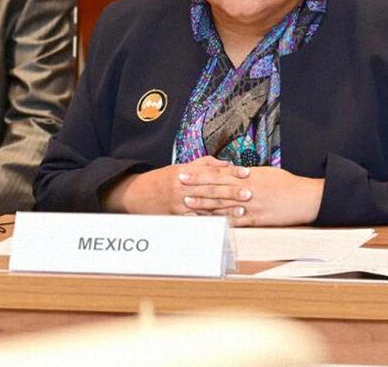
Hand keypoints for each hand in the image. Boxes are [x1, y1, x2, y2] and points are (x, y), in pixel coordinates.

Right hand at [102, 156, 242, 214]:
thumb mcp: (181, 166)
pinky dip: (211, 222)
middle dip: (231, 191)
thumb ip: (205, 164)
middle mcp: (183, 187)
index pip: (212, 171)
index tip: (245, 173)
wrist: (138, 194)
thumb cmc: (162, 179)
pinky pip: (197, 220)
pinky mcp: (178, 217)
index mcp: (185, 172)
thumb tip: (227, 163)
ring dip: (225, 208)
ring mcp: (180, 203)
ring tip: (242, 209)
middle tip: (249, 192)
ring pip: (206, 206)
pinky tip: (223, 223)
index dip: (230, 172)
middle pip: (211, 189)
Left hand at [181, 166, 323, 225]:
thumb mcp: (266, 173)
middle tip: (179, 185)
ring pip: (222, 205)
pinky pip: (237, 222)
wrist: (305, 197)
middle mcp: (246, 190)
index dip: (200, 173)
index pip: (218, 174)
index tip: (185, 172)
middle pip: (216, 188)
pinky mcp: (257, 220)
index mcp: (247, 177)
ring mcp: (250, 206)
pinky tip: (209, 223)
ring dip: (204, 205)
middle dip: (196, 187)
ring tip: (187, 203)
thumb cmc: (286, 183)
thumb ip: (247, 174)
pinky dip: (222, 222)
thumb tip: (234, 172)